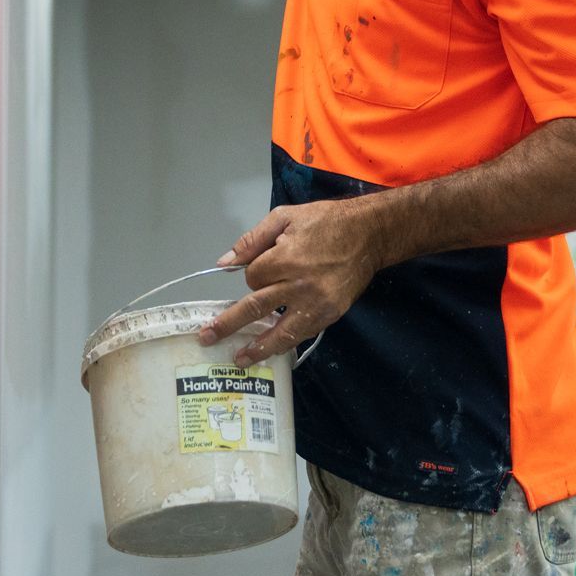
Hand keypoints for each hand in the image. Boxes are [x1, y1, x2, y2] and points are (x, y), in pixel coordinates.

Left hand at [200, 200, 384, 365]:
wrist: (369, 234)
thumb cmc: (326, 221)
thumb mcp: (285, 217)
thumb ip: (253, 240)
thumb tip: (223, 263)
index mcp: (286, 258)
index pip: (252, 278)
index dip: (252, 276)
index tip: (260, 271)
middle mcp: (299, 285)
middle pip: (255, 309)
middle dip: (228, 324)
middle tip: (206, 337)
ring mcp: (316, 304)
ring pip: (280, 332)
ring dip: (257, 348)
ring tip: (240, 359)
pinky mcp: (330, 314)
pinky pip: (303, 333)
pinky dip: (287, 342)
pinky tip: (273, 350)